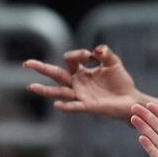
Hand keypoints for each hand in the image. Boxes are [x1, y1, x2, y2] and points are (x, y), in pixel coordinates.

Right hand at [24, 45, 141, 119]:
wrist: (131, 99)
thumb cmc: (120, 81)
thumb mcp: (113, 62)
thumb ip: (105, 53)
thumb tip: (95, 50)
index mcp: (81, 72)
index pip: (70, 59)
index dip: (79, 54)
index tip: (94, 56)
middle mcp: (77, 83)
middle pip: (56, 74)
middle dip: (41, 68)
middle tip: (26, 63)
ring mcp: (81, 95)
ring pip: (59, 92)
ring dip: (45, 90)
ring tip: (31, 87)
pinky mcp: (88, 106)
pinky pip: (74, 106)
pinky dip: (66, 106)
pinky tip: (56, 105)